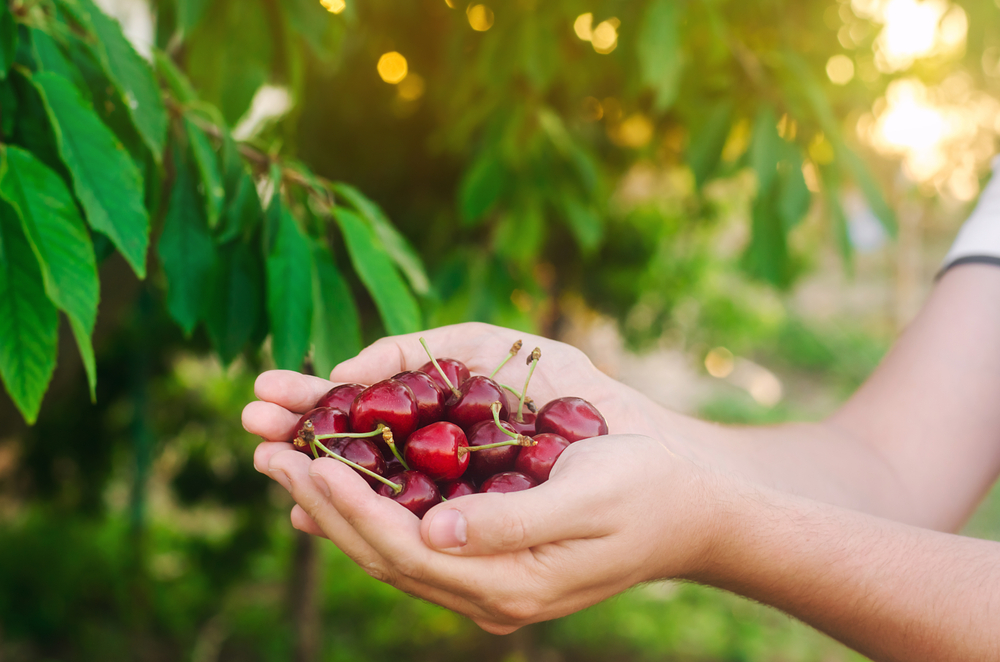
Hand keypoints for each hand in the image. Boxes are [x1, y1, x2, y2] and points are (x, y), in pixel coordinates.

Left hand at [251, 431, 717, 633]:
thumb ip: (513, 522)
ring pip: (387, 548)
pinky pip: (409, 540)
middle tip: (265, 448)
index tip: (302, 459)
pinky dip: (367, 510)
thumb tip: (433, 531)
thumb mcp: (591, 497)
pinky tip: (333, 485)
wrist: (692, 512)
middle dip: (319, 500)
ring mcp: (484, 581)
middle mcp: (486, 593)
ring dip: (331, 503)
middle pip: (380, 552)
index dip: (347, 506)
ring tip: (281, 458)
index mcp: (509, 582)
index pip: (403, 550)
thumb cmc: (648, 490)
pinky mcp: (486, 559)